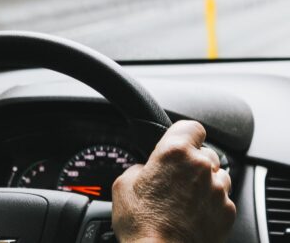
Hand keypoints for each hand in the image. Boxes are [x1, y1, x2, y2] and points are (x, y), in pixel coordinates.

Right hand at [112, 121, 235, 242]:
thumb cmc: (141, 224)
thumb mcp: (123, 186)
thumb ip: (138, 168)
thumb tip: (145, 170)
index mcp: (174, 153)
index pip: (191, 126)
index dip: (184, 135)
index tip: (179, 142)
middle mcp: (200, 167)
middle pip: (205, 152)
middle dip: (191, 163)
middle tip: (174, 180)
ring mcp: (218, 190)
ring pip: (217, 176)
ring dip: (204, 182)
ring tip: (184, 199)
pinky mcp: (227, 211)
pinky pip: (222, 199)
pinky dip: (210, 204)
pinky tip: (192, 215)